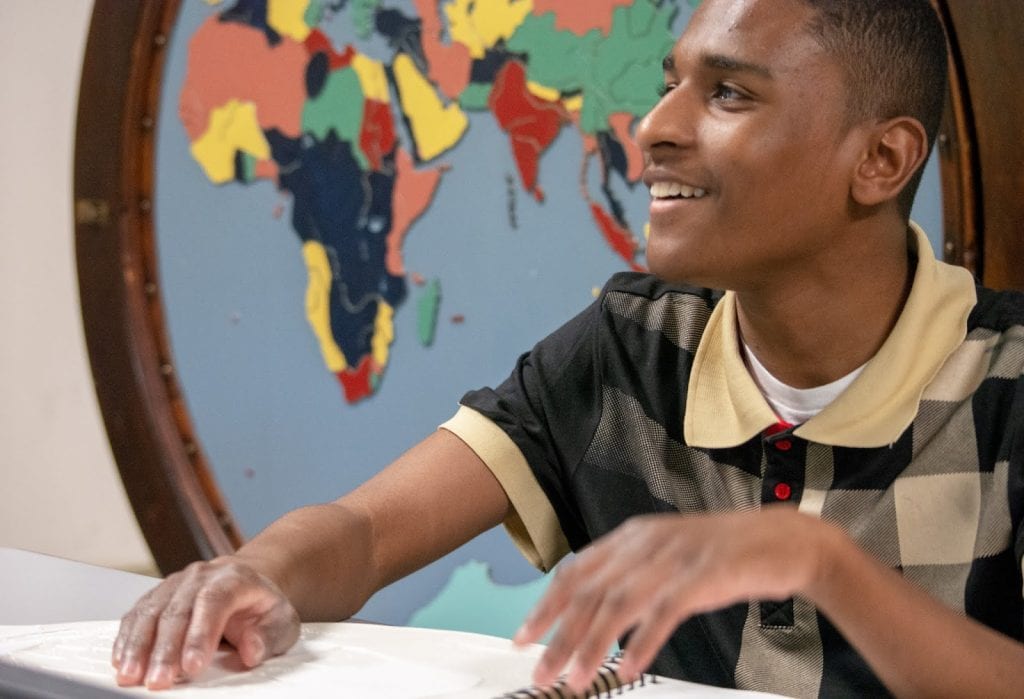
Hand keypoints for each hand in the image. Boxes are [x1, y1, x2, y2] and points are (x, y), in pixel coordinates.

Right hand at [111, 556, 300, 689]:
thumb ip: (269, 636)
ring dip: (138, 647)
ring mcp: (175, 584)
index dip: (200, 635)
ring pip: (150, 612)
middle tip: (159, 681)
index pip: (213, 602)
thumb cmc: (261, 606)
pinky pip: (136, 614)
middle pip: (176, 610)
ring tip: (131, 676)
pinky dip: (127, 639)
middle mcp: (200, 576)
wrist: (246, 584)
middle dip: (165, 650)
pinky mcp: (158, 596)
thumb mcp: (281, 621)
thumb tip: (252, 650)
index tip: (193, 666)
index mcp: (233, 578)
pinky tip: (121, 661)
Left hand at [513, 508, 836, 691]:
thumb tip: (590, 609)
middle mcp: (646, 544)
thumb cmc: (724, 553)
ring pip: (618, 604)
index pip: (575, 571)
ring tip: (577, 678)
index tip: (524, 636)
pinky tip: (629, 667)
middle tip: (542, 670)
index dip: (545, 606)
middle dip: (559, 635)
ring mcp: (674, 559)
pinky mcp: (702, 576)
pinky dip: (642, 642)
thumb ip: (629, 574)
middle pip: (589, 592)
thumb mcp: (666, 555)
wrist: (784, 541)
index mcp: (632, 537)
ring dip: (592, 645)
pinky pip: (663, 613)